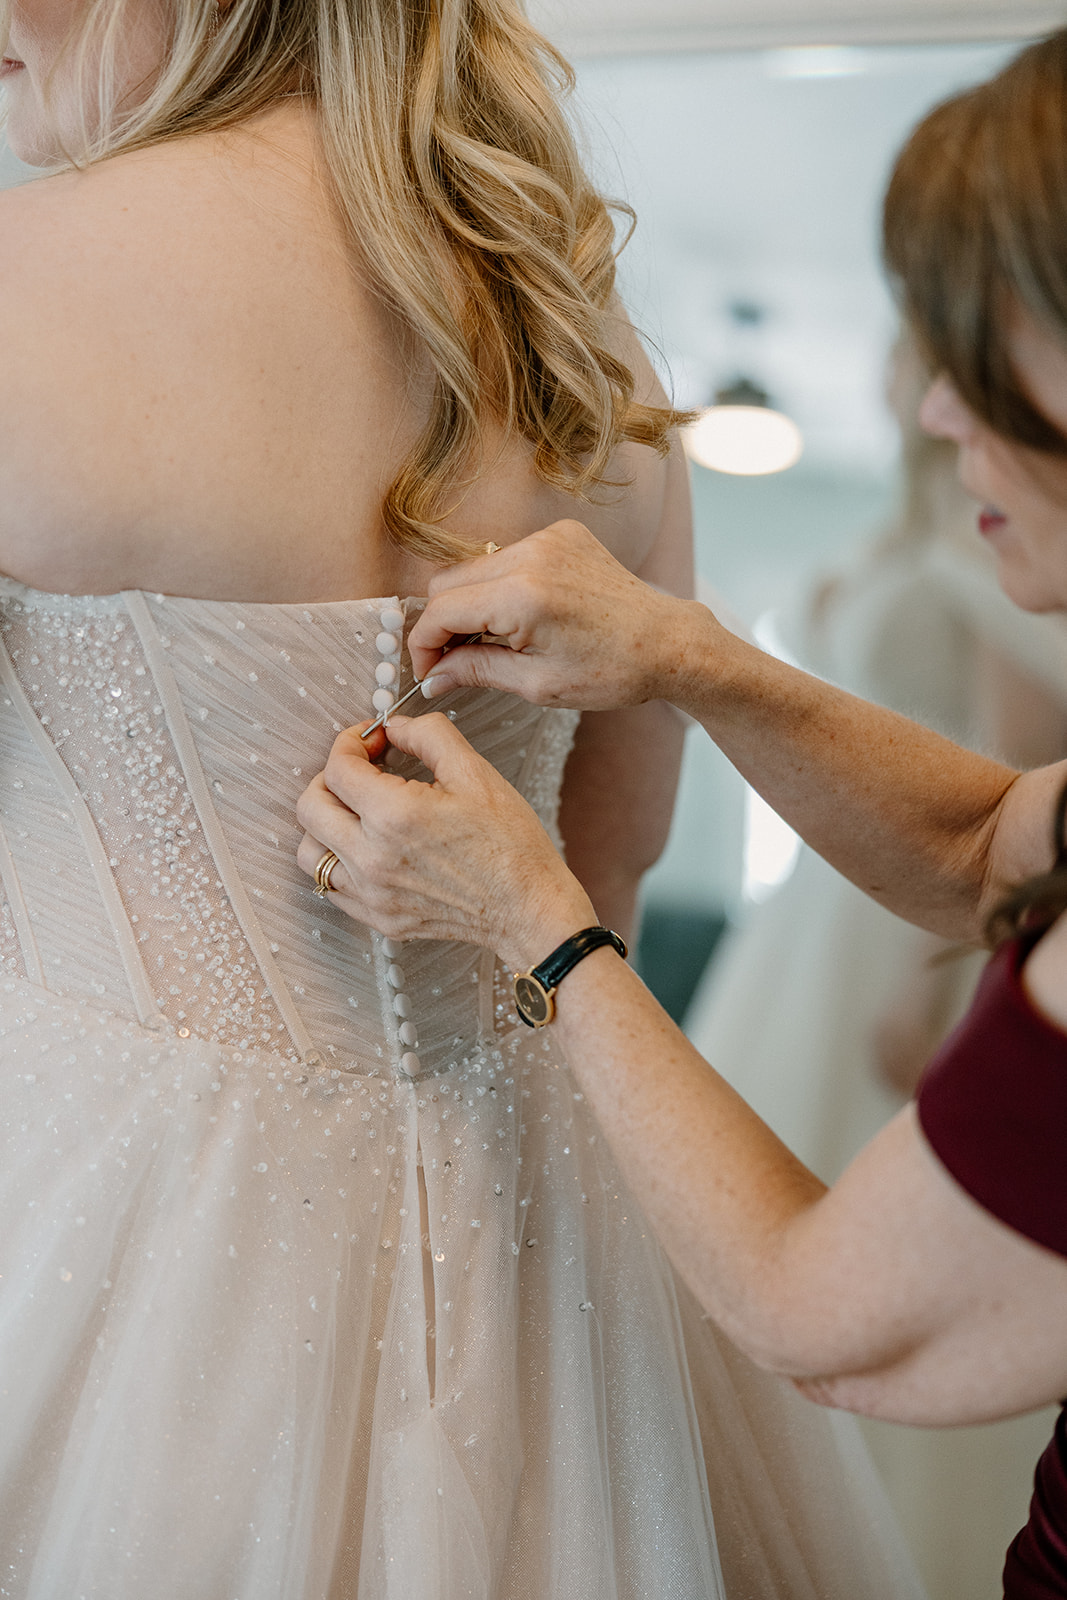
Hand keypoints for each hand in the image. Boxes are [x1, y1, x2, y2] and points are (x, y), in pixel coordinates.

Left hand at [296, 714, 596, 972]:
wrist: (529, 909)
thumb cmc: (511, 844)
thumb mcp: (475, 772)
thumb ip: (428, 735)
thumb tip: (394, 726)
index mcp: (395, 816)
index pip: (338, 768)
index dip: (350, 743)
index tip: (371, 740)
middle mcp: (373, 858)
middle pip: (311, 807)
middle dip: (330, 777)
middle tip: (361, 771)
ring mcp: (372, 894)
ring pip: (309, 852)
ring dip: (325, 822)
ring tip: (358, 811)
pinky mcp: (378, 918)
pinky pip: (330, 886)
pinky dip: (337, 860)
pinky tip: (367, 846)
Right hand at [408, 520, 707, 711]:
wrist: (667, 643)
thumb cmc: (612, 670)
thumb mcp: (537, 684)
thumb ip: (475, 672)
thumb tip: (432, 678)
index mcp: (522, 596)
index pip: (441, 611)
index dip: (424, 646)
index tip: (428, 673)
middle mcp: (531, 555)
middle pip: (448, 582)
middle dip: (442, 624)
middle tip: (453, 662)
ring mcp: (547, 538)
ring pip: (474, 567)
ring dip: (470, 604)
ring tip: (489, 642)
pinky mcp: (562, 534)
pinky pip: (507, 557)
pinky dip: (501, 586)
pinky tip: (519, 617)